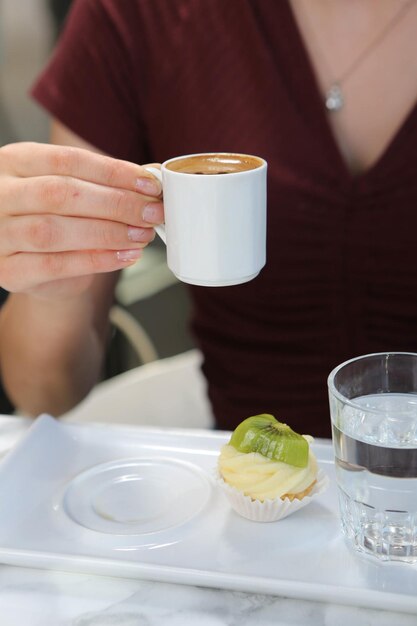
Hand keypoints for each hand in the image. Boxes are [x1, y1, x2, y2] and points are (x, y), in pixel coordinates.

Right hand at [0, 142, 162, 296]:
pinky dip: (96, 261)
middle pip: (61, 194)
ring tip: (141, 235)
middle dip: (115, 204)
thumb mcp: (75, 192)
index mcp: (15, 161)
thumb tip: (153, 176)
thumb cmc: (57, 220)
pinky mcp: (7, 271)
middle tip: (151, 213)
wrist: (35, 268)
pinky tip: (124, 256)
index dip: (113, 173)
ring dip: (107, 233)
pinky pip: (55, 265)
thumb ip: (106, 183)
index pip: (67, 160)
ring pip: (54, 230)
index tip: (150, 185)